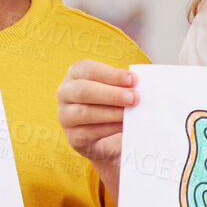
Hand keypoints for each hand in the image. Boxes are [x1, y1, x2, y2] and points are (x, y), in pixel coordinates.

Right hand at [57, 61, 139, 185]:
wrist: (103, 135)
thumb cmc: (110, 104)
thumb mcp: (113, 89)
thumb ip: (123, 85)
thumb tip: (141, 87)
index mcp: (75, 74)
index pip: (89, 69)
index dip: (111, 74)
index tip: (133, 79)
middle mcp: (65, 92)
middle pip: (84, 91)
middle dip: (111, 94)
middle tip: (134, 98)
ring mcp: (66, 116)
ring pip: (86, 113)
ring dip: (112, 113)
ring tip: (131, 113)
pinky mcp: (73, 137)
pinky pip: (90, 132)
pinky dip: (110, 128)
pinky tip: (124, 126)